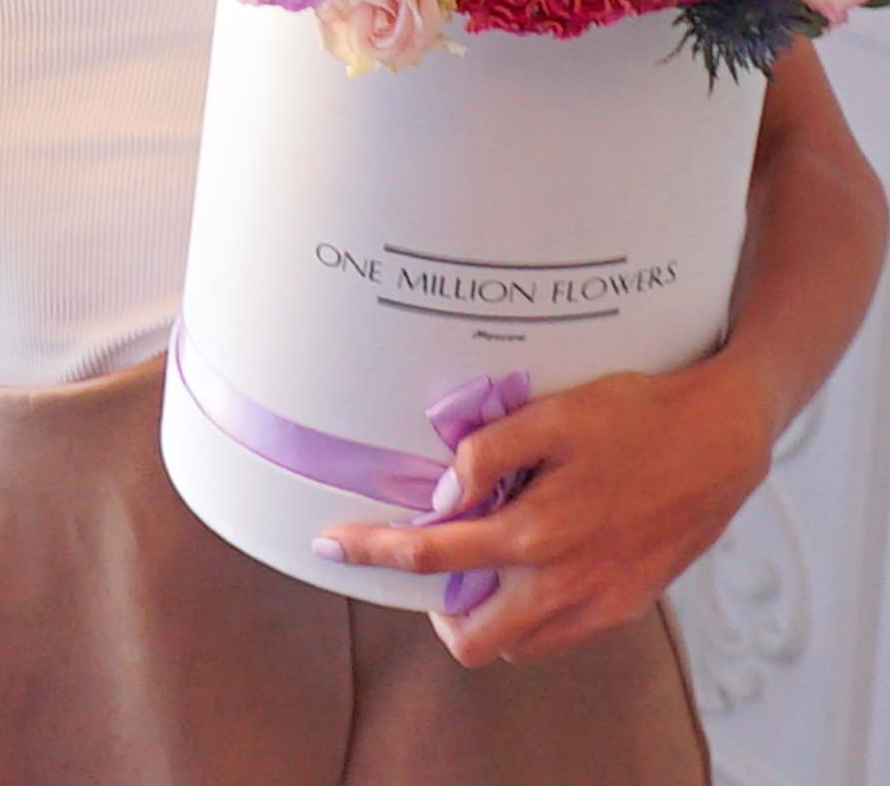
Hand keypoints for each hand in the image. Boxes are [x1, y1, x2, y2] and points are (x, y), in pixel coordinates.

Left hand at [316, 352, 773, 667]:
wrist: (723, 438)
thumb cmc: (640, 415)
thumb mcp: (556, 413)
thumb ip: (490, 452)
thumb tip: (444, 493)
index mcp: (536, 530)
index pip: (431, 554)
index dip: (372, 550)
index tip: (333, 545)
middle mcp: (562, 581)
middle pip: (465, 634)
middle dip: (430, 602)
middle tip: (426, 556)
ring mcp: (597, 602)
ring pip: (511, 642)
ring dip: (482, 608)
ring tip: (482, 553)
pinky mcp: (625, 605)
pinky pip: (555, 634)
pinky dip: (527, 610)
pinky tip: (531, 560)